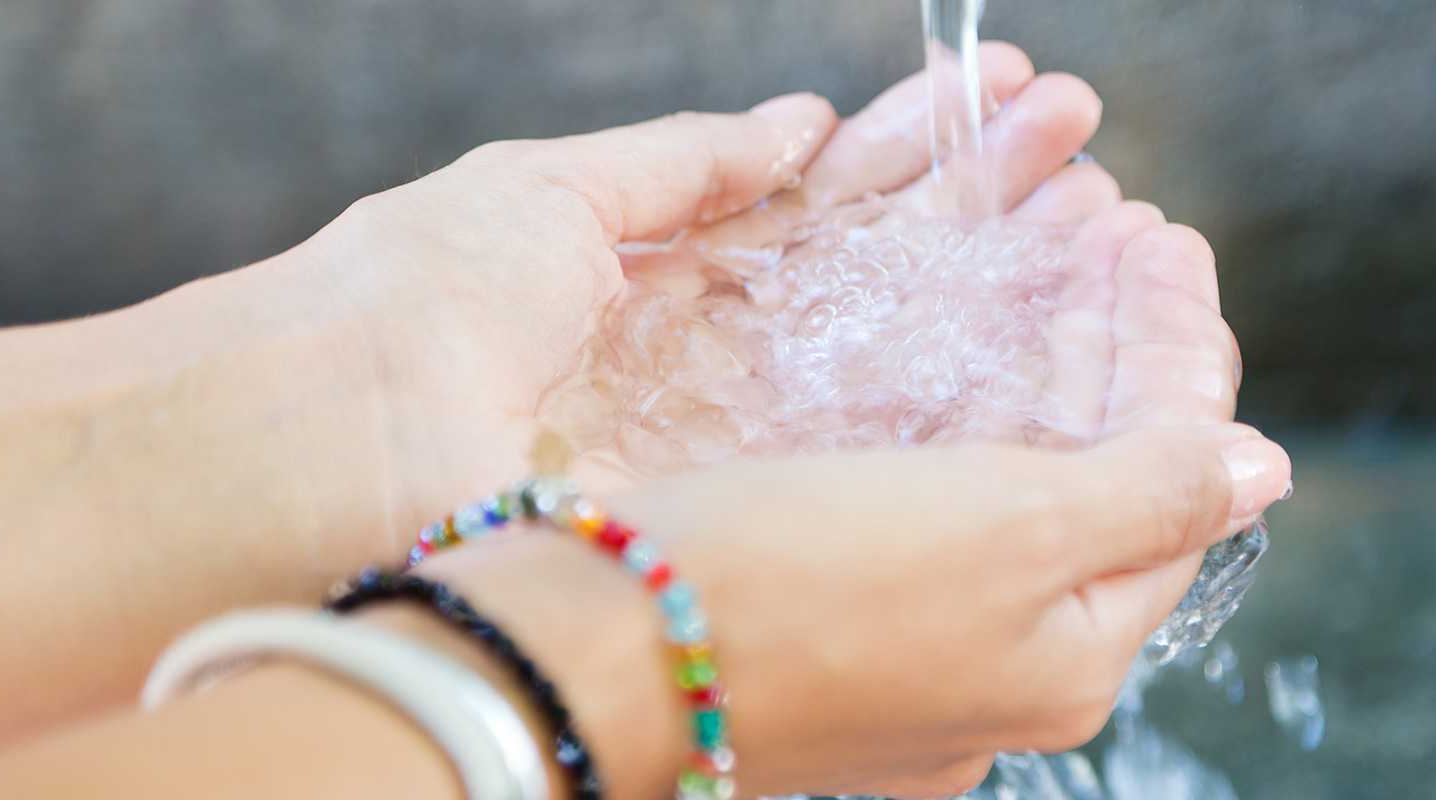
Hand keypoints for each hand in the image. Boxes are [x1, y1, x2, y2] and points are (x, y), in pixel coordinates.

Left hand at [267, 42, 1113, 530]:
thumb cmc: (414, 300)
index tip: (1009, 92)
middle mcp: (736, 360)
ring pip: (914, 351)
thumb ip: (686, 164)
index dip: (925, 147)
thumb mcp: (551, 192)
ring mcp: (755, 436)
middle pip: (894, 271)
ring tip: (1106, 215)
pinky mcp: (761, 504)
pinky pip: (889, 442)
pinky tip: (1061, 326)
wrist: (329, 447)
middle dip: (992, 201)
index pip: (838, 197)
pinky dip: (982, 387)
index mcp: (684, 271)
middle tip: (1085, 145)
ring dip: (1009, 279)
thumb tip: (797, 125)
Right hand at [414, 211, 1287, 797]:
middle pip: (1094, 482)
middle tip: (1118, 228)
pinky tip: (948, 343)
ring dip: (1038, 366)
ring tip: (1052, 254)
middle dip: (1111, 346)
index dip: (1179, 352)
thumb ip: (1146, 493)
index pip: (1173, 481)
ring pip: (1009, 486)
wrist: (582, 659)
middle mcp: (1000, 669)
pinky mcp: (832, 621)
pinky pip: (928, 502)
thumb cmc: (797, 590)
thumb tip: (1257, 468)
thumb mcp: (1008, 532)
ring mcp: (912, 651)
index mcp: (1069, 656)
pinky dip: (955, 412)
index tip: (1165, 241)